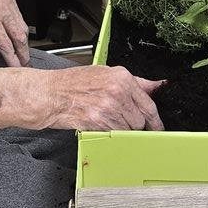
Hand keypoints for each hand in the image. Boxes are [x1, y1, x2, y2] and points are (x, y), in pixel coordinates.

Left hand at [0, 0, 29, 67]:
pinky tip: (16, 36)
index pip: (5, 44)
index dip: (12, 59)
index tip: (15, 69)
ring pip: (23, 27)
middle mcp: (1, 8)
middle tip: (23, 66)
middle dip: (24, 54)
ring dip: (24, 43)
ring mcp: (8, 2)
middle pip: (21, 38)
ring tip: (21, 54)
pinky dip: (21, 30)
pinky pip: (20, 17)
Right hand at [19, 65, 164, 132]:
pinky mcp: (97, 123)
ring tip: (105, 118)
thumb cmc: (73, 82)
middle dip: (133, 123)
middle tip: (120, 118)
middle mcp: (117, 93)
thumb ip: (135, 82)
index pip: (148, 104)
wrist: (50, 94)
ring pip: (127, 130)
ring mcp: (108, 109)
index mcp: (122, 78)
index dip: (155, 120)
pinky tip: (98, 122)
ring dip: (120, 128)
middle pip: (140, 120)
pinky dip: (108, 132)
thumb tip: (156, 85)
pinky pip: (113, 134)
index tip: (157, 127)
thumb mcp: (106, 73)